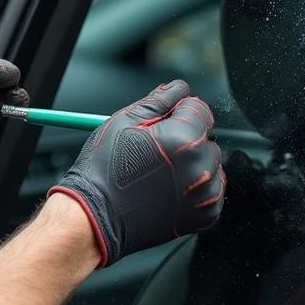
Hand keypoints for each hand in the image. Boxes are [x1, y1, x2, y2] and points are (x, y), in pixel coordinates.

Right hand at [49, 80, 224, 266]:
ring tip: (158, 174)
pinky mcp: (205, 215)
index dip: (177, 111)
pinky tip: (166, 189)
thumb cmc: (103, 171)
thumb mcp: (123, 122)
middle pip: (206, 137)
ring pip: (210, 165)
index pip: (199, 108)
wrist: (95, 217)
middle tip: (153, 152)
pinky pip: (210, 190)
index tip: (160, 123)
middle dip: (185, 139)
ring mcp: (206, 194)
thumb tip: (177, 88)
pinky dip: (193, 188)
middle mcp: (201, 167)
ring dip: (191, 164)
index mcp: (184, 139)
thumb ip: (157, 100)